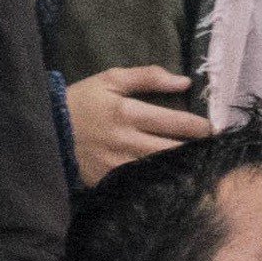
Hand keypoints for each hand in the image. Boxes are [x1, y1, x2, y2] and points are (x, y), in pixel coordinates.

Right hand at [65, 65, 210, 185]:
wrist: (47, 130)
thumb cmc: (82, 101)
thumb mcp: (110, 79)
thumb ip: (148, 76)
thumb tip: (184, 80)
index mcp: (127, 112)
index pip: (174, 122)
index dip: (199, 127)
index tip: (214, 129)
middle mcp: (126, 141)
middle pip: (172, 149)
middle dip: (196, 150)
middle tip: (214, 149)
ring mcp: (118, 166)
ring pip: (161, 170)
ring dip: (183, 167)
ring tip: (201, 165)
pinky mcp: (110, 182)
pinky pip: (143, 184)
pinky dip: (160, 181)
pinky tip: (174, 180)